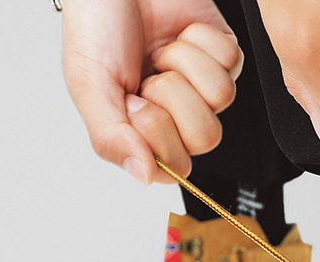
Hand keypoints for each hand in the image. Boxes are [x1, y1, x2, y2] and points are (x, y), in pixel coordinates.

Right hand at [62, 0, 242, 183]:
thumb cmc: (97, 27)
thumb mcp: (89, 85)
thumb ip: (111, 138)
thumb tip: (145, 176)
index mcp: (148, 136)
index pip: (176, 166)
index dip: (156, 132)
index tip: (131, 102)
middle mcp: (181, 119)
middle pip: (206, 138)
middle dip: (172, 97)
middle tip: (148, 75)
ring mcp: (205, 90)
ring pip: (221, 99)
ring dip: (184, 65)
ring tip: (160, 52)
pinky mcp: (225, 58)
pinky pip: (230, 63)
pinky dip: (200, 41)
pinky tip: (179, 34)